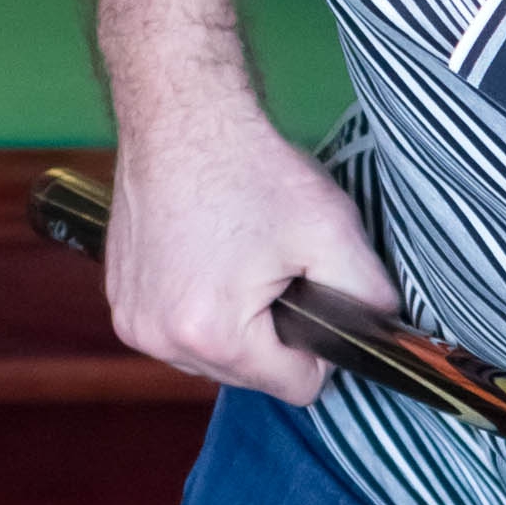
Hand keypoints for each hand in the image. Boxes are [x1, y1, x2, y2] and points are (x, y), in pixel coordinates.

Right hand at [106, 116, 401, 407]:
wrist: (179, 116)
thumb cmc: (250, 168)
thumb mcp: (333, 232)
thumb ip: (370, 297)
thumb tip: (384, 336)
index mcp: (214, 334)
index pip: (298, 388)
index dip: (318, 346)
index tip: (311, 296)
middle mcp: (161, 339)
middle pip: (254, 377)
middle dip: (274, 334)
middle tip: (275, 270)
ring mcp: (133, 322)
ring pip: (217, 359)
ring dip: (237, 326)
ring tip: (241, 262)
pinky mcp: (120, 302)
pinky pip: (181, 333)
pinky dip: (202, 309)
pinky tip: (210, 260)